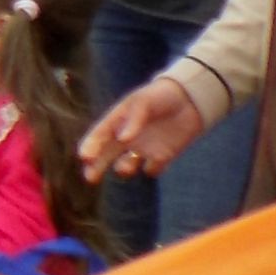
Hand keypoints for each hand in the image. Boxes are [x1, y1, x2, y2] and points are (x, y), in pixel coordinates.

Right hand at [80, 78, 202, 181]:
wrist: (190, 99)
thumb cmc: (160, 96)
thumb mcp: (144, 102)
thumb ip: (133, 120)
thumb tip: (122, 140)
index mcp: (116, 122)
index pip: (98, 137)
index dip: (90, 147)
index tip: (85, 157)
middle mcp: (125, 138)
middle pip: (105, 156)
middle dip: (96, 167)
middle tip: (90, 178)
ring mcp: (142, 149)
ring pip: (125, 166)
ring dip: (123, 169)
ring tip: (127, 167)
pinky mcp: (161, 157)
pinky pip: (152, 169)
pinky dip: (153, 168)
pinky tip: (160, 157)